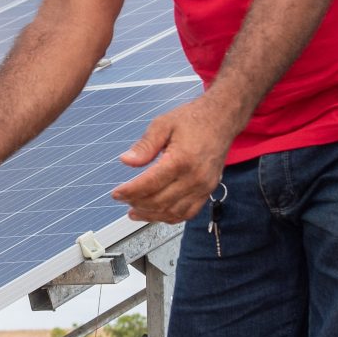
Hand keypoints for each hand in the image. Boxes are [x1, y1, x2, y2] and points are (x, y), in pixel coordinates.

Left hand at [111, 97, 242, 222]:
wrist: (221, 119)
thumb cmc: (192, 119)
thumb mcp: (163, 124)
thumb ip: (145, 145)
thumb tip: (126, 161)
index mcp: (182, 159)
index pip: (151, 184)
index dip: (130, 192)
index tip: (116, 194)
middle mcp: (195, 177)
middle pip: (160, 201)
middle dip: (137, 204)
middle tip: (123, 199)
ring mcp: (204, 187)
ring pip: (173, 212)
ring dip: (151, 215)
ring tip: (134, 211)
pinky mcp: (208, 191)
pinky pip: (188, 213)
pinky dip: (170, 217)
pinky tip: (156, 213)